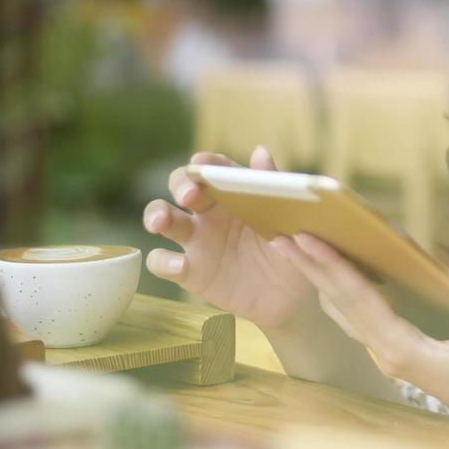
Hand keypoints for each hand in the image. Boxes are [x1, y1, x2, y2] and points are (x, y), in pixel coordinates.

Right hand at [142, 146, 315, 328]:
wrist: (293, 296)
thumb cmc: (292, 248)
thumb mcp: (289, 220)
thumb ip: (274, 187)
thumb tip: (260, 152)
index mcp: (233, 193)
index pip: (212, 168)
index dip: (204, 163)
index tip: (202, 163)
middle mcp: (209, 211)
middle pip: (180, 185)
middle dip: (179, 184)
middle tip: (188, 195)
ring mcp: (196, 240)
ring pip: (162, 217)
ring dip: (155, 215)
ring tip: (160, 223)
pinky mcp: (189, 270)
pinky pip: (162, 261)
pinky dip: (163, 261)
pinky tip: (180, 266)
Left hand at [273, 233, 448, 432]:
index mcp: (402, 348)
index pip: (359, 299)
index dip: (332, 266)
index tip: (305, 239)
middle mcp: (386, 352)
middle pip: (341, 303)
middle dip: (311, 269)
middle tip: (280, 235)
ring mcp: (389, 354)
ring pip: (345, 311)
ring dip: (320, 281)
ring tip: (296, 253)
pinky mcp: (397, 353)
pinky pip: (358, 318)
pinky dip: (340, 294)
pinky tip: (334, 281)